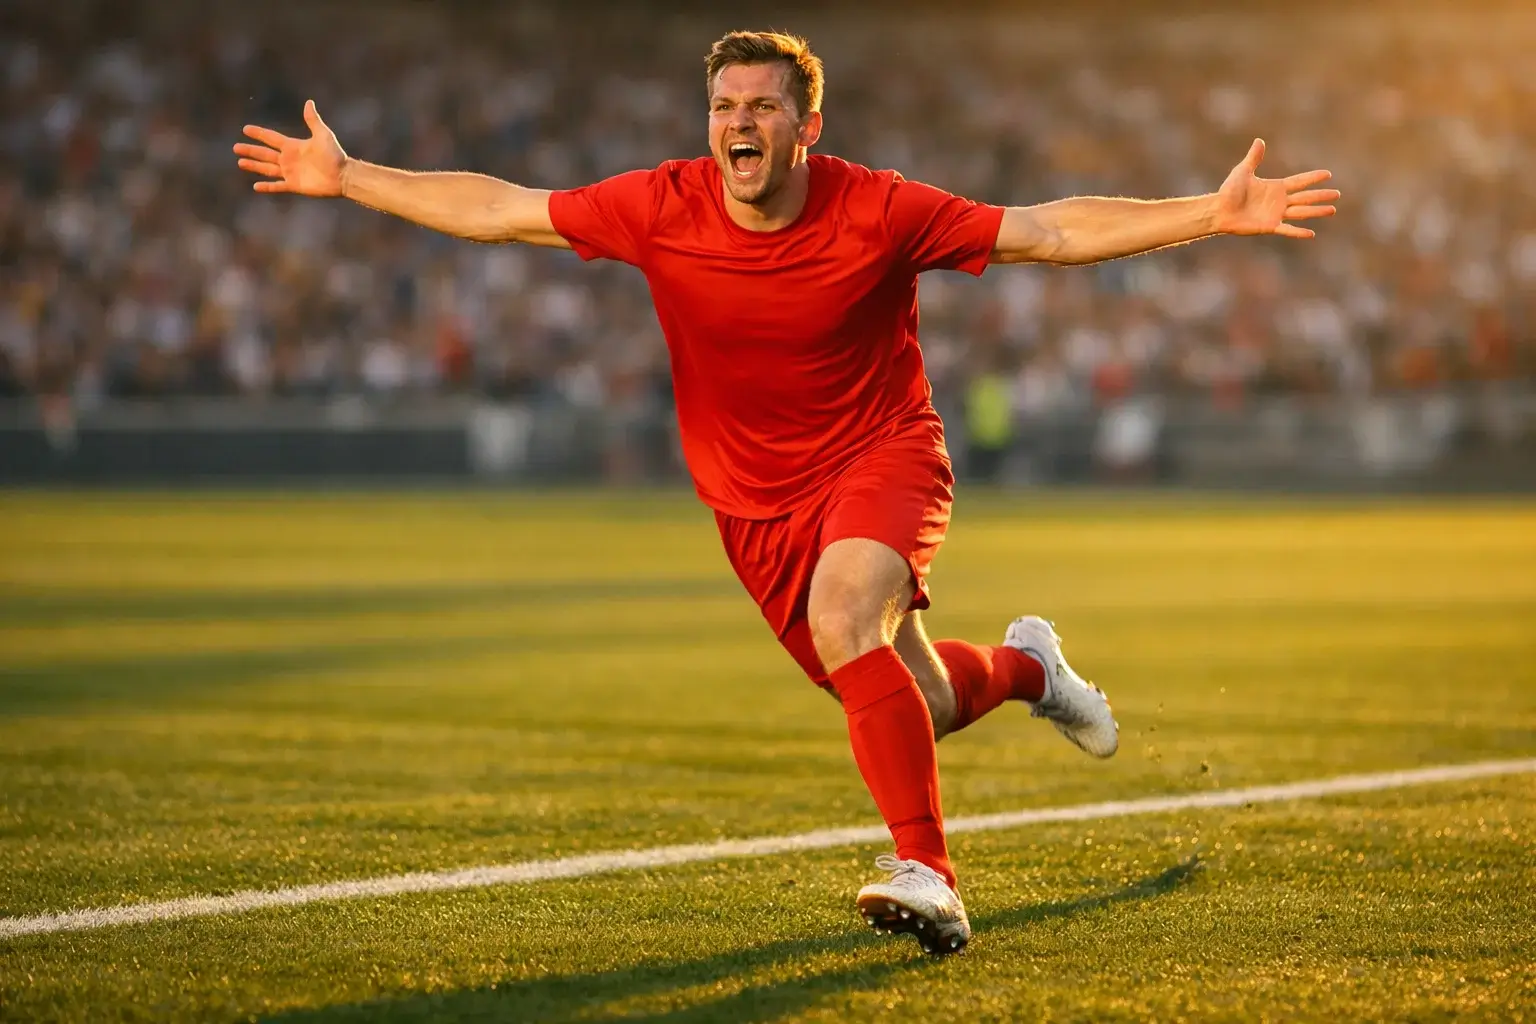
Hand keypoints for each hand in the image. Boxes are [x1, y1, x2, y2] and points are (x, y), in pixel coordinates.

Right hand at [233, 100, 346, 196]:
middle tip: (235, 147)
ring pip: (267, 169)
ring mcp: (290, 173)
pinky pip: (277, 186)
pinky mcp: (294, 185)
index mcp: (293, 146)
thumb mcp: (323, 135)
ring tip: (240, 162)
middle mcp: (289, 159)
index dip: (259, 133)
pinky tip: (255, 186)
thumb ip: (313, 120)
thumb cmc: (335, 154)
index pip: (271, 138)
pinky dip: (267, 187)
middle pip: (265, 154)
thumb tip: (309, 102)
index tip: (246, 129)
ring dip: (254, 165)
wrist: (343, 176)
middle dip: (250, 150)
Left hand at [1214, 139, 1338, 238]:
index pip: (1299, 181)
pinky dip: (1298, 232)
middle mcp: (1279, 201)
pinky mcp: (1269, 226)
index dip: (1313, 178)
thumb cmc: (1228, 191)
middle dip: (1321, 196)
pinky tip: (1311, 233)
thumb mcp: (1243, 171)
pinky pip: (1287, 229)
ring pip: (1301, 212)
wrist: (1218, 210)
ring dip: (1316, 211)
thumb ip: (1254, 158)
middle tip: (1337, 194)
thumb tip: (1260, 140)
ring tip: (1332, 210)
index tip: (1328, 174)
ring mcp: (1275, 214)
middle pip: (1305, 197)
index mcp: (1275, 187)